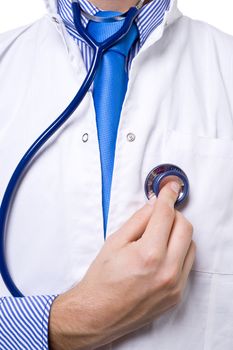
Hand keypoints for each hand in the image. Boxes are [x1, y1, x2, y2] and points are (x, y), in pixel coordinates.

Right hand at [49, 181, 195, 349]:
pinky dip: (178, 251)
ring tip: (158, 236)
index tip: (169, 188)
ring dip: (178, 233)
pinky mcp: (177, 295)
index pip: (166, 215)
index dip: (167, 197)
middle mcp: (167, 271)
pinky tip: (161, 253)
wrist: (98, 313)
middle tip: (160, 213)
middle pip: (185, 227)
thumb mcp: (115, 241)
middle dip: (174, 214)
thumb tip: (155, 204)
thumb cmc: (102, 278)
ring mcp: (175, 285)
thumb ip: (139, 219)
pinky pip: (187, 263)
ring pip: (191, 244)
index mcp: (149, 254)